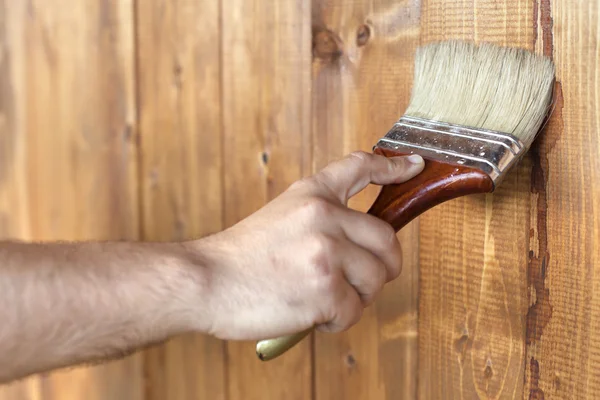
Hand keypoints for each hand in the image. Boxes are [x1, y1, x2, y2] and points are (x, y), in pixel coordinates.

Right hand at [192, 151, 424, 339]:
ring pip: (376, 279)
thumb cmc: (239, 257)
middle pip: (388, 241)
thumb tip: (358, 241)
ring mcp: (327, 252)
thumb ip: (320, 218)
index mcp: (312, 195)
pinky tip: (312, 313)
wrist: (206, 281)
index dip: (393, 165)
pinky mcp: (326, 289)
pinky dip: (337, 320)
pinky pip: (355, 310)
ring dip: (355, 297)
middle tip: (359, 280)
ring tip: (322, 298)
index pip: (360, 168)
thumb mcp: (280, 216)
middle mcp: (324, 216)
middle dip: (381, 267)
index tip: (414, 165)